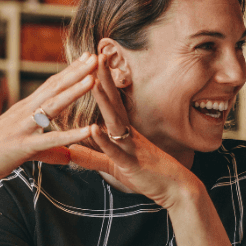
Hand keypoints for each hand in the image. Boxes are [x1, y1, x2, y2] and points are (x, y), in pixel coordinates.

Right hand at [0, 53, 97, 185]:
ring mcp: (24, 127)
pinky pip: (51, 139)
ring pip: (54, 106)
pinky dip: (71, 135)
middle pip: (55, 87)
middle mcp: (25, 112)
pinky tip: (88, 129)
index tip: (87, 57)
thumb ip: (51, 151)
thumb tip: (68, 156)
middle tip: (96, 55)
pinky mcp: (24, 146)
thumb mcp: (27, 148)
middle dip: (76, 71)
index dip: (70, 71)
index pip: (52, 84)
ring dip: (74, 92)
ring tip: (93, 79)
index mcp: (26, 109)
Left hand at [83, 53, 198, 207]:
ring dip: (104, 101)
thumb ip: (92, 157)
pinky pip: (117, 150)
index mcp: (125, 132)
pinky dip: (105, 140)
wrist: (176, 189)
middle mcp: (129, 134)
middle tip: (95, 55)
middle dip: (104, 79)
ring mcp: (132, 147)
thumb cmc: (147, 176)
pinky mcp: (132, 163)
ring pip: (115, 121)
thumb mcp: (114, 167)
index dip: (102, 83)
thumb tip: (69, 151)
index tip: (93, 62)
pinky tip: (94, 128)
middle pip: (114, 102)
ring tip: (91, 82)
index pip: (112, 102)